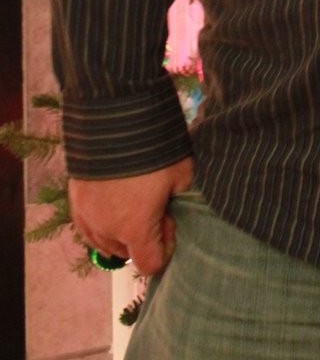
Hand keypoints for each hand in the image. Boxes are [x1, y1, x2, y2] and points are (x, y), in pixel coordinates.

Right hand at [69, 157, 193, 275]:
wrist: (114, 118)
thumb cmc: (155, 148)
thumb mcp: (182, 172)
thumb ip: (180, 199)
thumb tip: (170, 207)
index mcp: (136, 229)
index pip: (150, 264)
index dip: (164, 248)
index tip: (170, 222)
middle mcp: (108, 230)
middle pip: (128, 252)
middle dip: (144, 236)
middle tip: (155, 205)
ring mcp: (87, 216)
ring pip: (106, 242)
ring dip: (122, 230)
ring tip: (133, 201)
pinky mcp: (75, 200)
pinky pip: (88, 227)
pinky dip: (101, 225)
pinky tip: (111, 207)